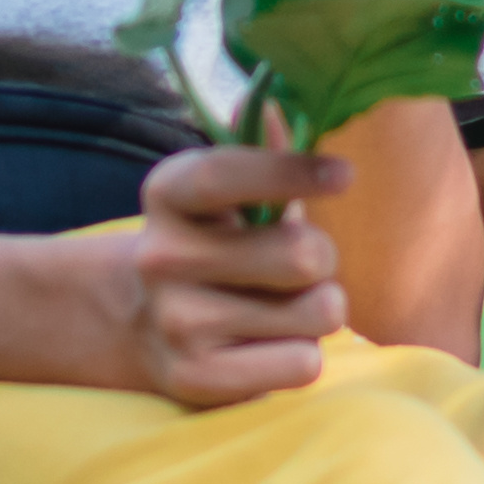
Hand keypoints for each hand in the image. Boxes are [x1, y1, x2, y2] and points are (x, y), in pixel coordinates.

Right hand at [110, 144, 352, 402]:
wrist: (140, 326)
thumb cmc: (214, 247)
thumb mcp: (227, 195)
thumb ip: (262, 152)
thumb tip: (274, 104)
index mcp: (168, 195)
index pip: (226, 174)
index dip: (291, 171)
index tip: (343, 176)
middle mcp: (162, 257)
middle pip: (304, 255)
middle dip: (324, 259)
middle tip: (302, 266)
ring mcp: (176, 323)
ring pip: (317, 313)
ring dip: (318, 311)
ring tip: (282, 308)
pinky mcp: (197, 379)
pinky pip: (302, 364)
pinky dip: (300, 356)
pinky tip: (267, 347)